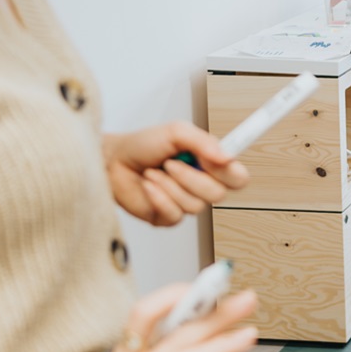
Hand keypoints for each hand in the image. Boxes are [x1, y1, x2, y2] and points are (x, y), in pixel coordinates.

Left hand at [104, 125, 248, 225]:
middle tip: (171, 163)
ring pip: (195, 206)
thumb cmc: (143, 145)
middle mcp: (201, 186)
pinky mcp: (167, 218)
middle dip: (191, 177)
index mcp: (210, 165)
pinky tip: (148, 186)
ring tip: (154, 172)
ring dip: (169, 185)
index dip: (231, 171)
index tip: (217, 159)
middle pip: (218, 194)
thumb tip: (227, 157)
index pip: (238, 177)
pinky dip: (159, 197)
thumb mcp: (176, 132)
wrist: (112, 161)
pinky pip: (175, 215)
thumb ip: (204, 142)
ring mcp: (185, 204)